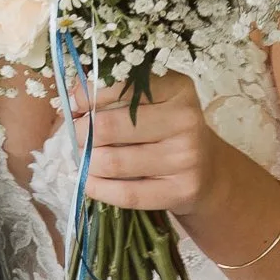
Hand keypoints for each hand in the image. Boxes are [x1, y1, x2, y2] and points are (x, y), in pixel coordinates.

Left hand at [71, 72, 234, 215]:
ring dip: (87, 162)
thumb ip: (114, 93)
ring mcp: (186, 157)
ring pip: (114, 162)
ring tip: (83, 158)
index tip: (75, 105)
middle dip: (81, 133)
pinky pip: (127, 193)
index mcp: (176, 88)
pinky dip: (99, 188)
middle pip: (109, 127)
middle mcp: (184, 120)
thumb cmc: (167, 129)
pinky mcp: (181, 190)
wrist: (208, 170)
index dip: (87, 96)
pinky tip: (89, 182)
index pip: (120, 86)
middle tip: (76, 136)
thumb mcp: (152, 101)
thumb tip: (71, 97)